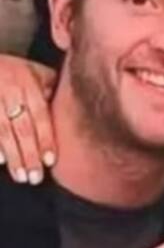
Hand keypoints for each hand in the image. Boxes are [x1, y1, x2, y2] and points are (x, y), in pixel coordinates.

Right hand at [0, 54, 56, 183]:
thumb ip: (53, 88)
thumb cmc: (15, 69)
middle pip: (22, 128)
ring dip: (13, 156)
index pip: (40, 116)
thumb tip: (73, 110)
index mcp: (28, 84)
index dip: (45, 139)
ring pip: (3, 132)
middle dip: (29, 155)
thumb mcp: (36, 71)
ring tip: (21, 176)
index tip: (50, 161)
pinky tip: (0, 161)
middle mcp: (10, 92)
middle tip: (36, 177)